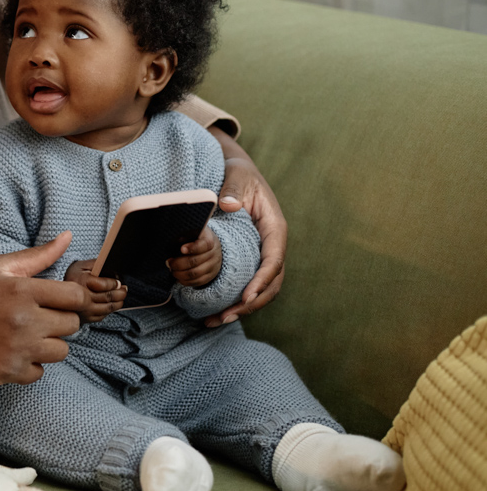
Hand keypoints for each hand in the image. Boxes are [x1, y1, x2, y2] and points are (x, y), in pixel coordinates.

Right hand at [0, 231, 86, 384]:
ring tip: (27, 336)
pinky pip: (41, 372)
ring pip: (62, 351)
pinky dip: (30, 364)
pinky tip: (14, 352)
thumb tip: (68, 237)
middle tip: (38, 317)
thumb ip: (37, 255)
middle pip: (72, 325)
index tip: (58, 300)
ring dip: (49, 344)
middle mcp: (25, 321)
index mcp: (24, 291)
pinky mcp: (11, 372)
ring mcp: (19, 349)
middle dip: (59, 320)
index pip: (75, 297)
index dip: (71, 298)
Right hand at [63, 259, 126, 322]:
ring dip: (118, 303)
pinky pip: (102, 316)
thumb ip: (98, 264)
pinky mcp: (84, 318)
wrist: (57, 290)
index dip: (114, 284)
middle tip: (125, 289)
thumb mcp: (83, 265)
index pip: (103, 285)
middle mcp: (81, 299)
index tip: (118, 282)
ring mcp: (82, 310)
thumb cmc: (73, 275)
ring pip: (107, 309)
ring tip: (122, 296)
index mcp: (80, 283)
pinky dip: (110, 310)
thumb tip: (113, 270)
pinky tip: (111, 304)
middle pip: (107, 298)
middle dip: (120, 293)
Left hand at [166, 226, 220, 287]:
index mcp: (209, 239)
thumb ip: (184, 235)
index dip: (193, 248)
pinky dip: (186, 281)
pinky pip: (198, 281)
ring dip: (180, 274)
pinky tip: (178, 278)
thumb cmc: (196, 238)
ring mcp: (213, 265)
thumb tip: (173, 242)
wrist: (212, 247)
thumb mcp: (192, 232)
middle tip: (169, 262)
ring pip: (196, 273)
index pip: (204, 244)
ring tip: (172, 270)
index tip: (181, 249)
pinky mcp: (211, 275)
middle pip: (196, 261)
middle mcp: (214, 253)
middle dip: (179, 263)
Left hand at [207, 127, 286, 326]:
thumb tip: (229, 205)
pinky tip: (216, 311)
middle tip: (226, 316)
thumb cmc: (239, 172)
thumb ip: (234, 188)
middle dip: (251, 303)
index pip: (273, 259)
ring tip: (217, 320)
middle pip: (271, 282)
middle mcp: (271, 244)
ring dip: (242, 307)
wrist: (237, 170)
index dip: (261, 281)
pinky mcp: (250, 257)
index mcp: (273, 227)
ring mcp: (261, 253)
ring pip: (261, 288)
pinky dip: (235, 299)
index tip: (246, 297)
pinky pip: (247, 283)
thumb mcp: (238, 174)